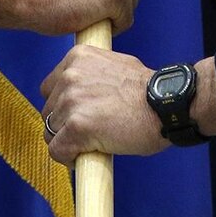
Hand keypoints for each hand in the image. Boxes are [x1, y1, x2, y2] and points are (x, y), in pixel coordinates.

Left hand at [42, 45, 163, 161]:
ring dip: (68, 141)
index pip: (51, 88)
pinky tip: (89, 155)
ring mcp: (71, 101)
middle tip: (90, 132)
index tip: (80, 115)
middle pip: (48, 111)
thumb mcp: (116, 66)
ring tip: (93, 143)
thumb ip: (92, 75)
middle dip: (65, 124)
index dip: (63, 106)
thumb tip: (84, 92)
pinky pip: (57, 150)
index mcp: (77, 58)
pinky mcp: (76, 127)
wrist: (167, 105)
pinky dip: (70, 158)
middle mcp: (69, 76)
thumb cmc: (149, 91)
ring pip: (50, 132)